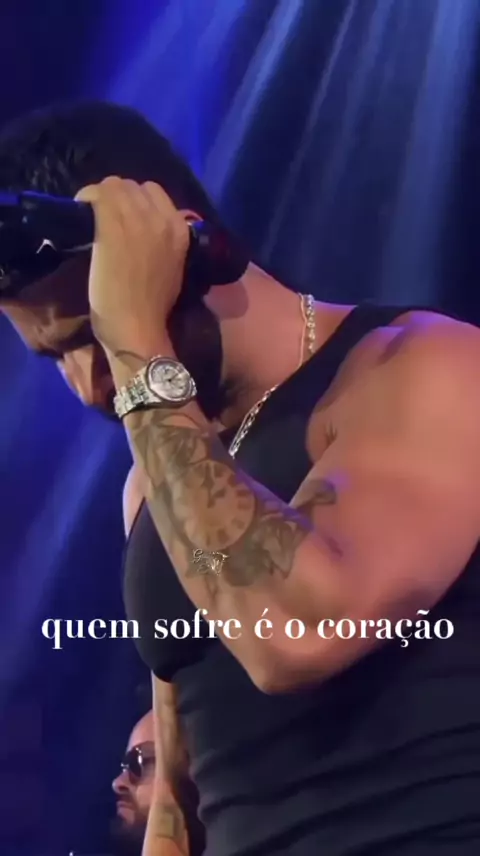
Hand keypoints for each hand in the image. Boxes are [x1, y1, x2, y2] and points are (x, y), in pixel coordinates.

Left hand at [75, 176, 189, 353]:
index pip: (155, 193)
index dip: (135, 201)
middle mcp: (163, 218)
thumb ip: (164, 245)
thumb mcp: (172, 270)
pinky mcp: (113, 224)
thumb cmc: (152, 309)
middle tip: (103, 217)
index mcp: (181, 230)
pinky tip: (79, 214)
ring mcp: (138, 219)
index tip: (123, 216)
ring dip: (100, 196)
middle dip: (117, 197)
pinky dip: (86, 199)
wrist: (138, 327)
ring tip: (90, 215)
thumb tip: (143, 234)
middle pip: (133, 186)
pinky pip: (97, 194)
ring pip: (115, 184)